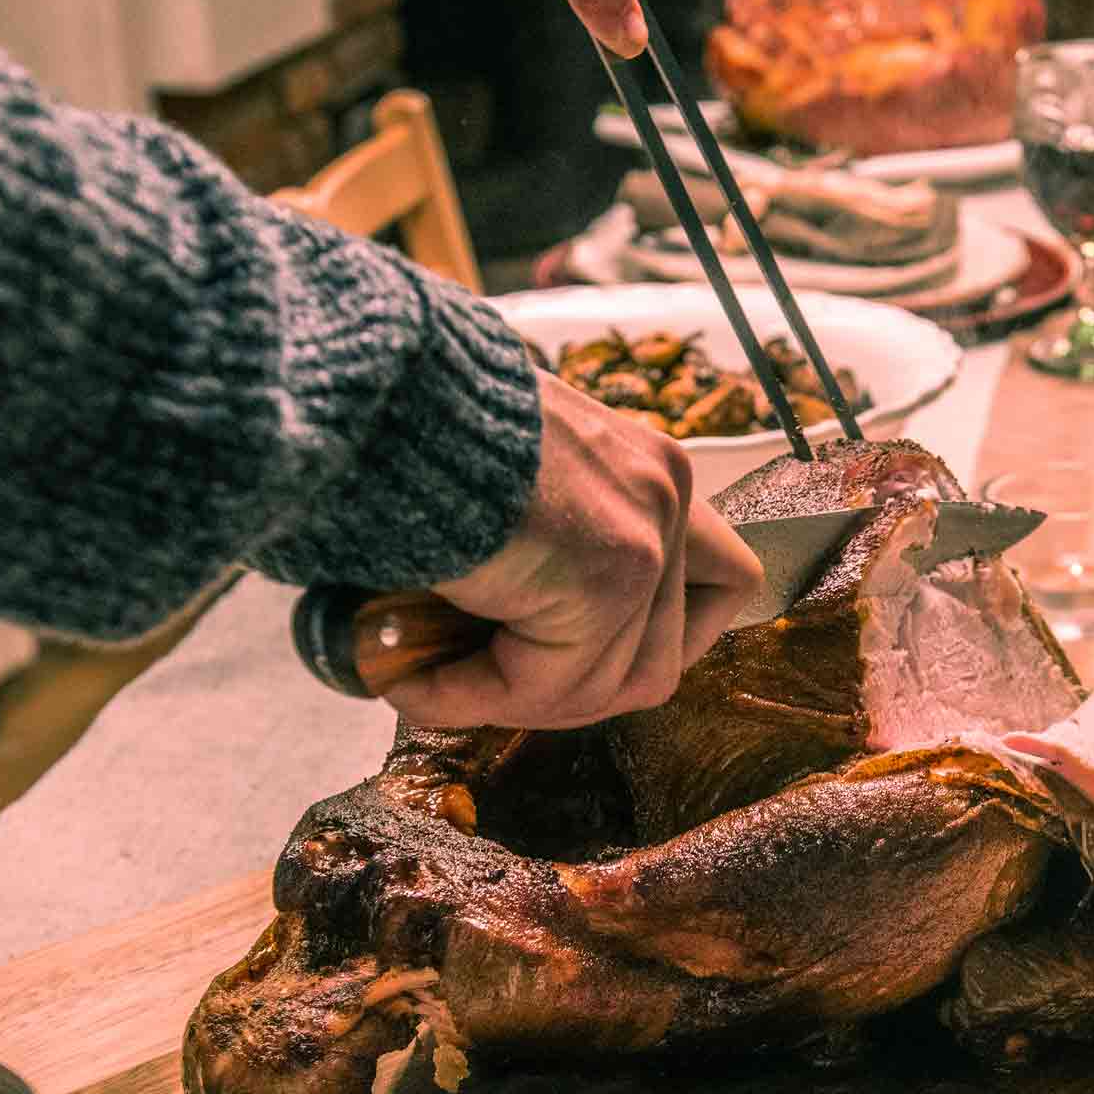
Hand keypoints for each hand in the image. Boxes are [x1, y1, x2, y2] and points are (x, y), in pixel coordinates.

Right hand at [382, 372, 761, 729]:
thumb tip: (525, 659)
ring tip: (435, 682)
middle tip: (490, 692)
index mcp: (653, 468)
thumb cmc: (412, 433)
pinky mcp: (605, 578)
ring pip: (607, 686)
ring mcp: (645, 535)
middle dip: (572, 693)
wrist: (373, 390)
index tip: (585, 663)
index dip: (662, 643)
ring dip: (514, 702)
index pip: (721, 582)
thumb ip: (551, 553)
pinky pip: (545, 685)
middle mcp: (666, 492)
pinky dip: (471, 699)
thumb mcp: (509, 490)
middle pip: (666, 654)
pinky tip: (411, 680)